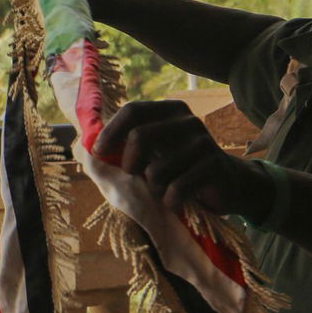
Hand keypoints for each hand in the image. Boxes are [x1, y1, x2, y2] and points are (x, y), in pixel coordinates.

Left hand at [91, 99, 271, 216]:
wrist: (228, 186)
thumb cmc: (179, 169)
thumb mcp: (153, 153)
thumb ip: (122, 146)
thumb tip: (83, 147)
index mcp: (169, 110)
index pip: (132, 110)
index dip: (111, 131)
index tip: (99, 151)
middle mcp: (187, 120)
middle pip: (140, 137)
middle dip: (129, 164)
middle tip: (134, 177)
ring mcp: (203, 142)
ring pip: (156, 170)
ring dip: (152, 189)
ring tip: (162, 190)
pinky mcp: (214, 166)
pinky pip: (176, 189)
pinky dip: (169, 201)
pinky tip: (175, 202)